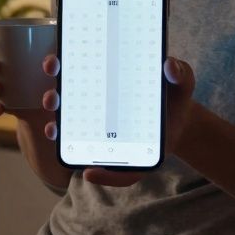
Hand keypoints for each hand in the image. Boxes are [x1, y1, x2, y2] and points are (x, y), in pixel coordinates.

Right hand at [44, 56, 196, 187]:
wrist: (180, 126)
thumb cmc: (173, 98)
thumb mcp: (182, 82)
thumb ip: (181, 71)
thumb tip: (170, 66)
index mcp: (103, 82)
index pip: (73, 71)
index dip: (57, 66)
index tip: (53, 62)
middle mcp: (93, 107)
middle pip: (64, 102)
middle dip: (51, 98)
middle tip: (53, 97)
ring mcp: (98, 133)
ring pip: (70, 134)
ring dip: (57, 131)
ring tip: (55, 129)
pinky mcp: (112, 157)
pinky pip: (100, 167)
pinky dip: (95, 173)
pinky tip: (90, 172)